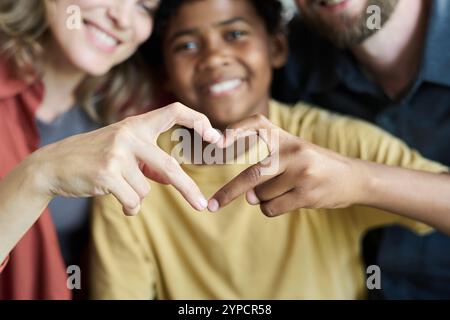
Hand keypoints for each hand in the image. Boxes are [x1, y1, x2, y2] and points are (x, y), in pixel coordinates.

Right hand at [31, 103, 220, 214]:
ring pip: (146, 189)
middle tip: (202, 205)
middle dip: (188, 189)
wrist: (53, 165)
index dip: (198, 120)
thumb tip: (172, 179)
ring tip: (118, 188)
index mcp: (137, 125)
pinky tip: (116, 199)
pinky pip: (133, 200)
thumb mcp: (122, 150)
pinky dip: (128, 206)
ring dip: (136, 196)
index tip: (215, 137)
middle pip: (169, 167)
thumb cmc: (93, 157)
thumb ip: (147, 161)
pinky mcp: (107, 173)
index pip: (174, 110)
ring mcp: (117, 153)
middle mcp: (129, 135)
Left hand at [208, 114, 364, 216]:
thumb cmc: (315, 166)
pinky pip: (273, 208)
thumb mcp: (294, 155)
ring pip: (262, 196)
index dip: (237, 129)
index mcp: (286, 138)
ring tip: (286, 190)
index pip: (258, 123)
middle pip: (253, 175)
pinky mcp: (307, 193)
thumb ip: (268, 171)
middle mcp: (293, 151)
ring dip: (264, 199)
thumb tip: (248, 197)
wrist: (353, 178)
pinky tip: (291, 200)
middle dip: (228, 192)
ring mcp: (301, 172)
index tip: (219, 141)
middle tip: (212, 205)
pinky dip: (272, 208)